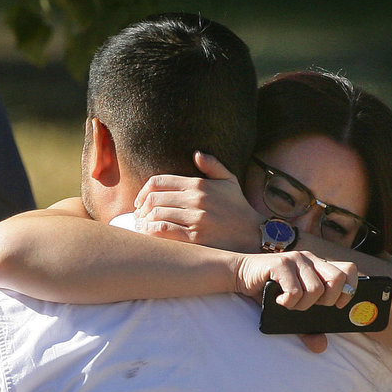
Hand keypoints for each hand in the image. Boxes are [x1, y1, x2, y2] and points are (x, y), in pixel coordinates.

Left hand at [134, 151, 262, 251]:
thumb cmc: (239, 207)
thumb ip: (212, 165)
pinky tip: (150, 235)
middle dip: (141, 207)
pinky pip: (164, 231)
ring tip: (142, 226)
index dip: (143, 191)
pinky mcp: (195, 237)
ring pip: (156, 214)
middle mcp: (195, 199)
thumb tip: (196, 154)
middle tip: (138, 216)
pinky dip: (152, 232)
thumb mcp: (230, 181)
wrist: (254, 233)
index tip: (139, 201)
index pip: (159, 181)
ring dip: (144, 221)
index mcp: (199, 184)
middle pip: (154, 198)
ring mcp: (195, 218)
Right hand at [236, 254, 357, 354]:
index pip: (348, 270)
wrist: (240, 275)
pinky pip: (295, 291)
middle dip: (328, 300)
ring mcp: (296, 260)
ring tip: (289, 304)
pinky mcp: (280, 264)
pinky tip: (279, 300)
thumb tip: (321, 346)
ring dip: (302, 305)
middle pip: (337, 279)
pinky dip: (288, 302)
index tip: (337, 305)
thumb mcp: (292, 308)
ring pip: (315, 289)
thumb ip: (306, 327)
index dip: (349, 289)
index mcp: (318, 266)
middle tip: (310, 306)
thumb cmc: (268, 290)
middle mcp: (310, 259)